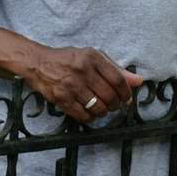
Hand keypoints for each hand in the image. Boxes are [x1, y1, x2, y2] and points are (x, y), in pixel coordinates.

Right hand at [16, 45, 142, 123]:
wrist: (38, 63)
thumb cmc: (69, 59)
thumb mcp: (93, 57)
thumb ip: (116, 69)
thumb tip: (138, 81)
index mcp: (92, 58)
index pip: (118, 80)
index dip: (126, 93)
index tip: (126, 98)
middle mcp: (82, 71)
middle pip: (110, 96)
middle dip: (116, 104)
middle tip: (114, 105)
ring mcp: (71, 86)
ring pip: (98, 108)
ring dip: (103, 112)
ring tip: (101, 108)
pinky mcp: (61, 99)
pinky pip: (83, 116)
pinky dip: (90, 118)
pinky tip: (89, 112)